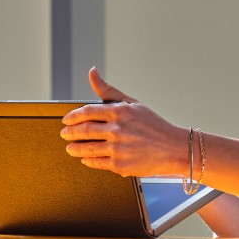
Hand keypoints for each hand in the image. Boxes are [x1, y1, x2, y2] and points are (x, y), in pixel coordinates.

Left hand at [60, 67, 185, 176]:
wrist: (174, 148)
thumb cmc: (154, 125)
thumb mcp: (132, 103)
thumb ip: (108, 90)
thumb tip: (92, 73)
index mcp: (119, 112)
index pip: (86, 112)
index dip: (72, 116)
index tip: (66, 120)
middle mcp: (117, 130)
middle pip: (83, 131)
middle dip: (69, 133)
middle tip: (64, 134)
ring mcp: (117, 148)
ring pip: (87, 148)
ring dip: (74, 148)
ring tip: (70, 148)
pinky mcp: (120, 165)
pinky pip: (97, 163)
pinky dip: (88, 160)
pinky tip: (85, 158)